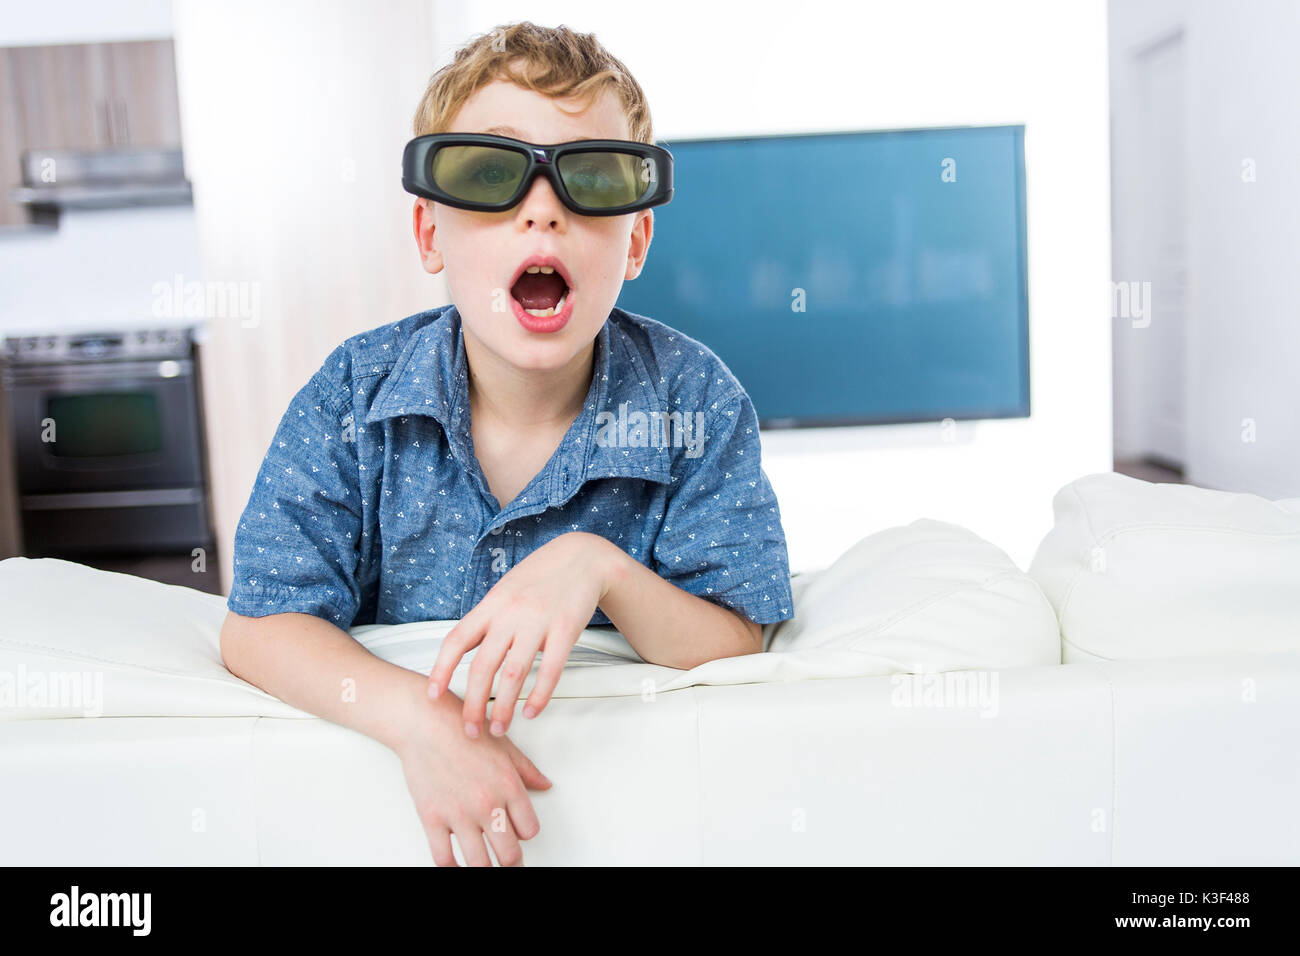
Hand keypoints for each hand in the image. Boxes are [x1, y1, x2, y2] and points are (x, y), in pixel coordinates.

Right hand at [397, 687, 551, 865]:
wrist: (425, 723)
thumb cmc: (463, 729)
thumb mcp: (504, 746)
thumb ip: (527, 770)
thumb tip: (545, 785)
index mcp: (509, 786)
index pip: (529, 830)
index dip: (525, 834)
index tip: (519, 834)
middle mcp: (487, 804)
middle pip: (509, 854)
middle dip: (511, 862)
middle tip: (507, 861)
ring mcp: (459, 814)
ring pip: (479, 863)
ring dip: (485, 869)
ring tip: (485, 866)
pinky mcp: (432, 819)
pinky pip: (444, 858)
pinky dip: (452, 868)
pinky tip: (456, 866)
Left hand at [427, 531, 620, 737]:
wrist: (581, 557)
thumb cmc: (540, 576)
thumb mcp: (504, 591)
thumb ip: (486, 620)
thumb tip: (461, 652)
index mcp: (491, 605)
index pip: (456, 640)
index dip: (441, 670)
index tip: (432, 695)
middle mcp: (511, 614)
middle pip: (483, 666)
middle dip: (473, 704)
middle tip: (469, 731)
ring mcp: (538, 622)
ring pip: (514, 673)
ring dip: (504, 707)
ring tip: (498, 729)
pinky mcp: (566, 630)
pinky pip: (551, 670)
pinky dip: (539, 695)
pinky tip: (531, 711)